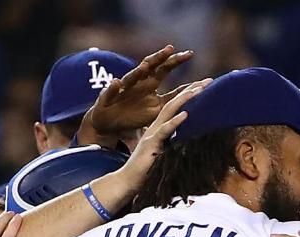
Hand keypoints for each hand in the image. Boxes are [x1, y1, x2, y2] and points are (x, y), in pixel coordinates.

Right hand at [78, 45, 195, 145]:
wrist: (110, 124)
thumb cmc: (134, 115)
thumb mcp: (157, 109)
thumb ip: (172, 100)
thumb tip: (192, 93)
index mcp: (150, 83)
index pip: (165, 69)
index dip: (176, 61)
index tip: (190, 54)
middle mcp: (138, 82)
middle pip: (150, 66)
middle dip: (160, 58)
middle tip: (171, 49)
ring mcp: (123, 88)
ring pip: (131, 77)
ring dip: (137, 72)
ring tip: (145, 67)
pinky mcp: (107, 97)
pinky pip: (109, 93)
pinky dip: (112, 88)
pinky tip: (115, 84)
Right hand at [114, 79, 209, 188]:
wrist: (127, 181)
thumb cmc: (145, 170)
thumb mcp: (163, 153)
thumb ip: (171, 145)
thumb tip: (186, 143)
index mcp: (159, 127)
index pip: (176, 106)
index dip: (189, 95)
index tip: (205, 86)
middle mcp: (155, 126)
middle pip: (175, 102)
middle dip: (191, 90)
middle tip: (208, 81)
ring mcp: (152, 133)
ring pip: (170, 110)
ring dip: (185, 99)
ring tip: (199, 89)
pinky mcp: (150, 144)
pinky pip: (164, 130)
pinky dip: (175, 122)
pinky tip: (186, 114)